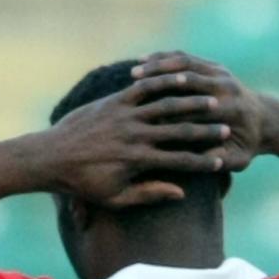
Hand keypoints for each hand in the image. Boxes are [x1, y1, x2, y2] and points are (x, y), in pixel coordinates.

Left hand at [46, 74, 231, 207]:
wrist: (51, 158)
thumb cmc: (83, 184)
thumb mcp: (116, 197)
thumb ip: (149, 194)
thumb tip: (180, 192)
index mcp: (137, 161)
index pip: (178, 162)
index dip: (202, 162)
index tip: (221, 162)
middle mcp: (133, 136)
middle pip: (178, 131)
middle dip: (205, 130)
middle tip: (227, 129)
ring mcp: (124, 116)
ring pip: (165, 105)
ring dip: (190, 103)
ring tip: (212, 101)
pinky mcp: (114, 102)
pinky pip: (143, 89)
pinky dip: (163, 84)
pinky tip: (181, 80)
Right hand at [132, 51, 266, 172]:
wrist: (266, 121)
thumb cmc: (246, 146)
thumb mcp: (237, 159)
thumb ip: (221, 161)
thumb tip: (203, 161)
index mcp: (230, 110)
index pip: (195, 110)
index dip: (170, 115)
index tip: (145, 122)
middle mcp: (225, 85)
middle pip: (188, 80)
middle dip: (160, 83)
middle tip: (133, 87)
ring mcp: (220, 72)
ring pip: (184, 63)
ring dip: (158, 65)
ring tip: (132, 72)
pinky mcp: (213, 65)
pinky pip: (184, 58)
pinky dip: (163, 58)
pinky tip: (141, 63)